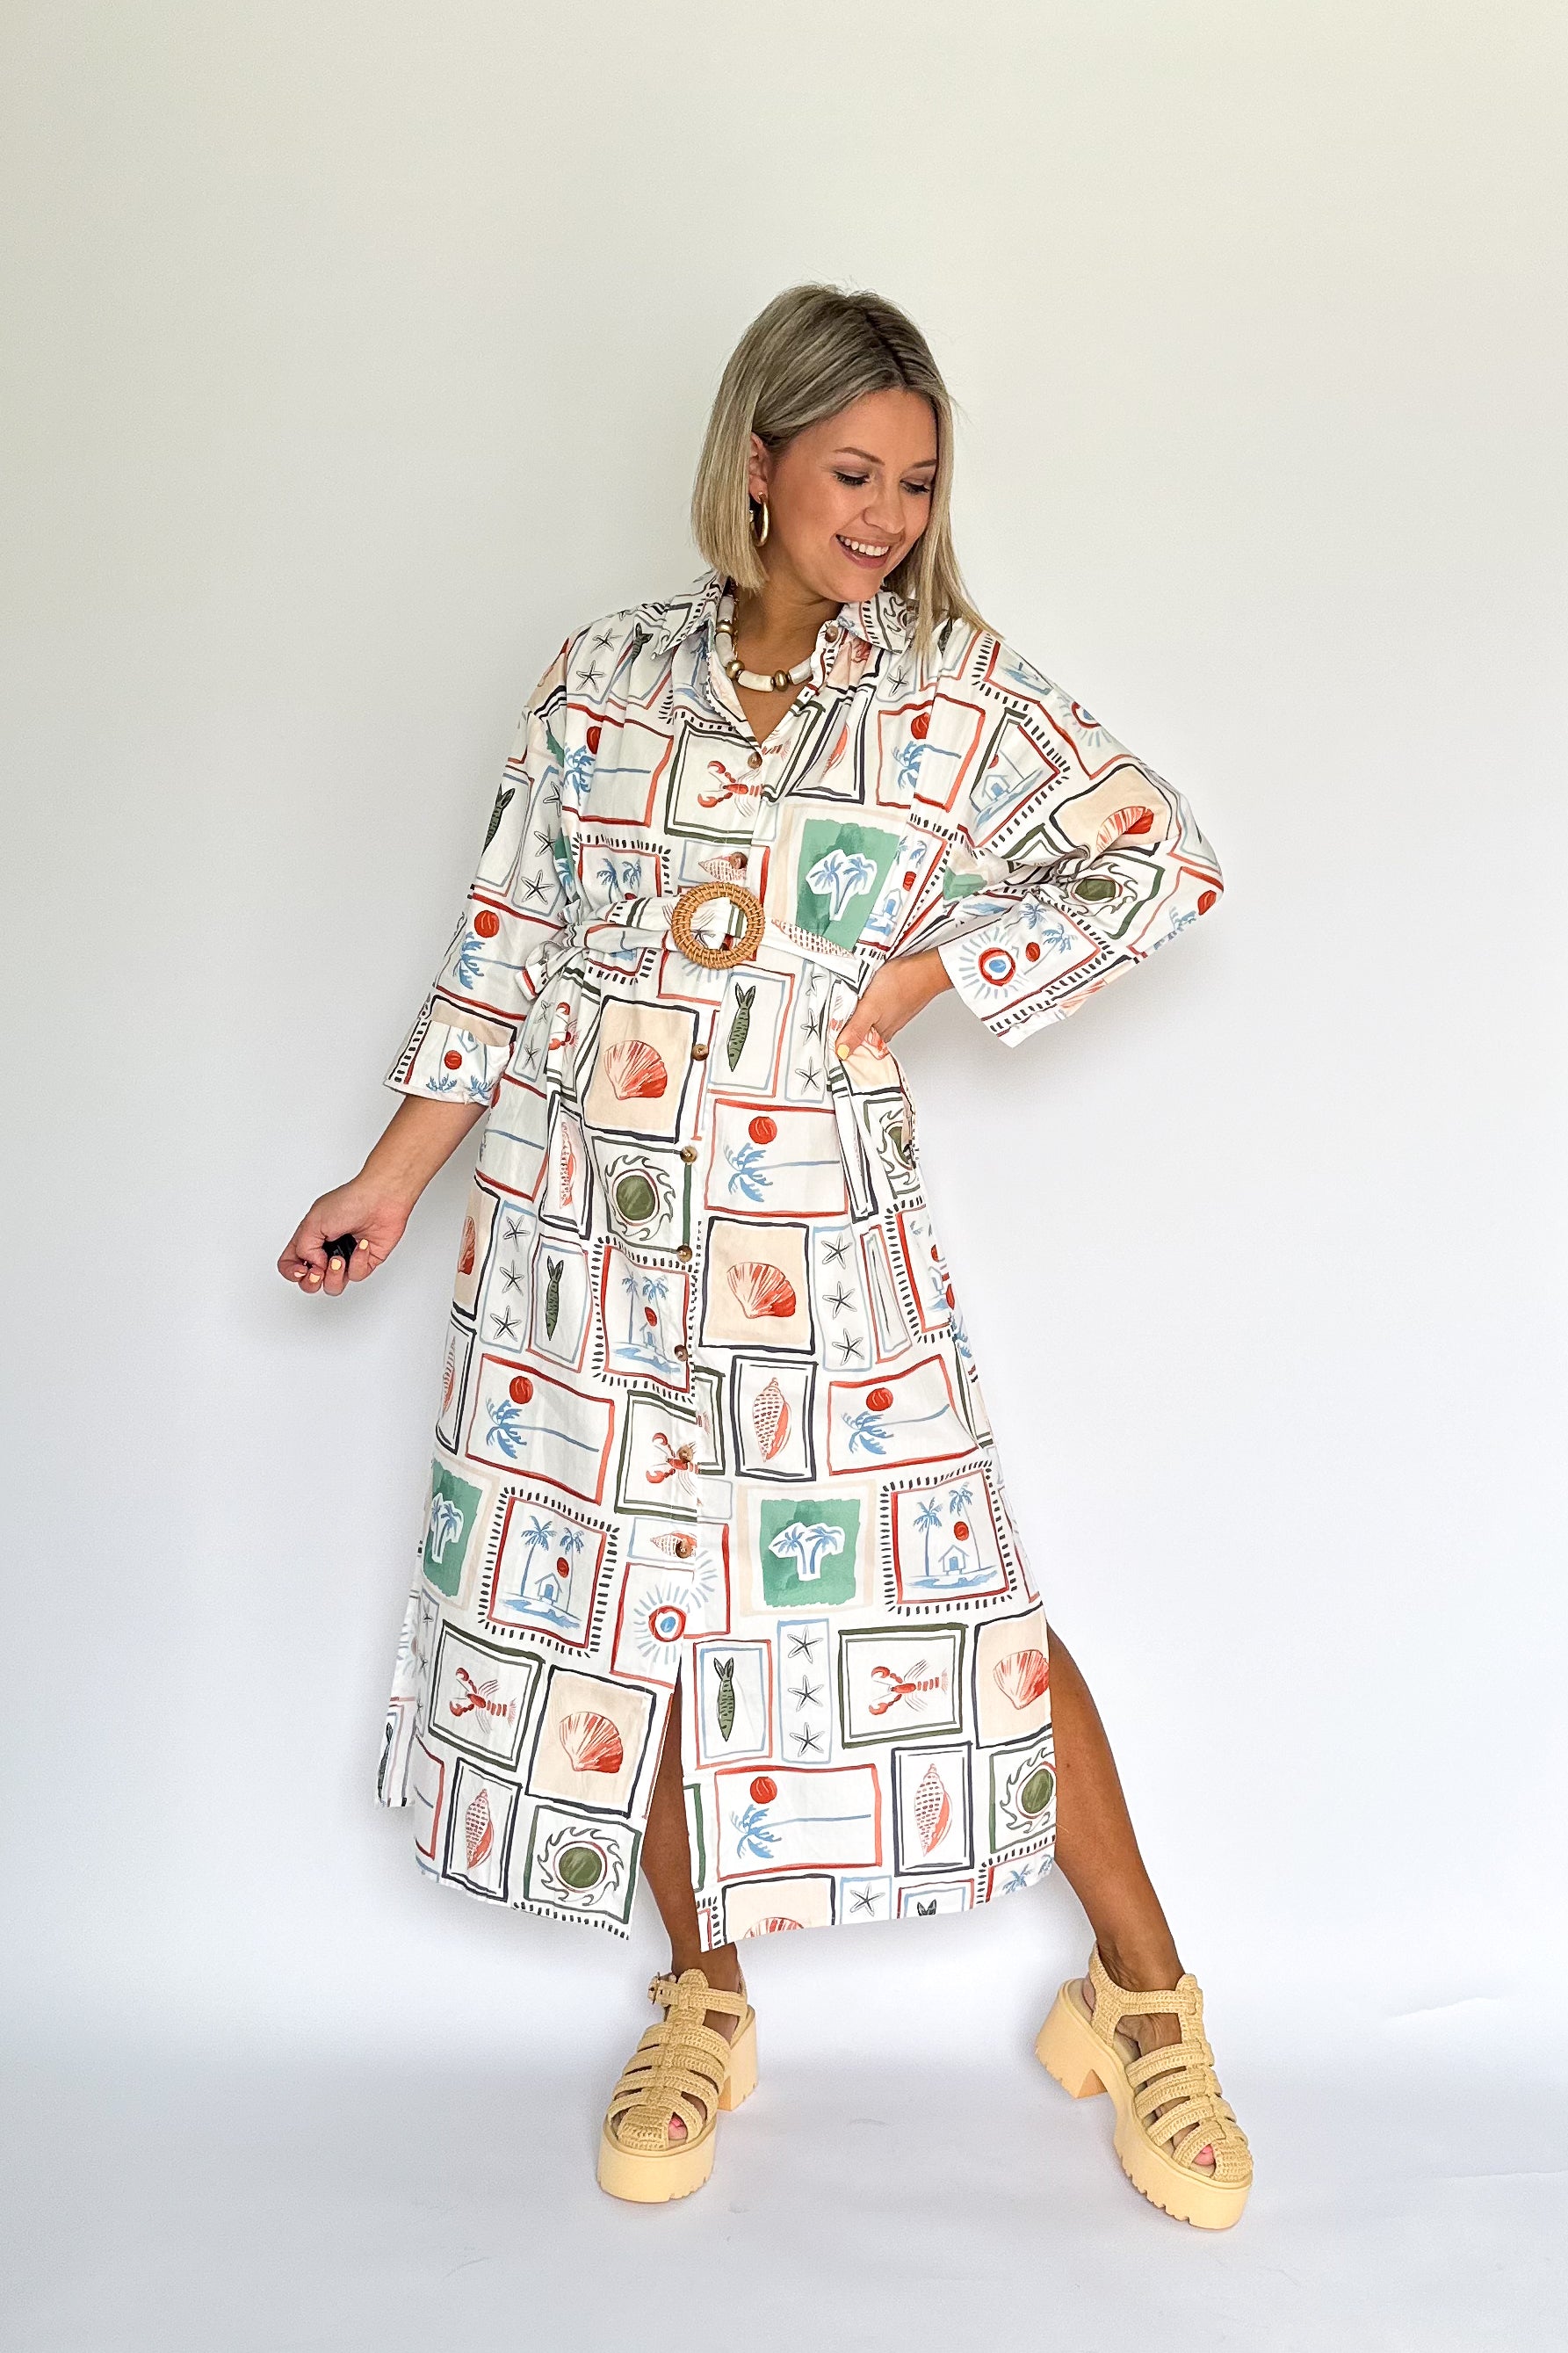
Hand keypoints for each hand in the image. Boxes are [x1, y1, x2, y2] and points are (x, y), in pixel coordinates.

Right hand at [277, 1177, 411, 1297]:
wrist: (382, 1199)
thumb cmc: (350, 1202)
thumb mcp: (313, 1222)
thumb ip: (304, 1248)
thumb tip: (314, 1265)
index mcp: (309, 1238)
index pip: (290, 1263)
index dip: (291, 1272)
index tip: (302, 1269)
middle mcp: (325, 1250)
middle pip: (309, 1281)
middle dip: (312, 1281)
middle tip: (319, 1270)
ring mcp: (345, 1258)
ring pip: (333, 1286)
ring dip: (335, 1275)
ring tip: (339, 1259)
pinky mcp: (365, 1262)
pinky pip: (356, 1275)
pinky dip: (359, 1261)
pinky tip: (362, 1245)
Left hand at [835, 947, 950, 1060]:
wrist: (925, 968)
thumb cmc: (900, 984)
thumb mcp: (870, 1008)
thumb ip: (856, 1030)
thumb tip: (842, 1053)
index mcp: (879, 1036)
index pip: (853, 1049)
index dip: (837, 1045)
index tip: (821, 1041)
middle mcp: (884, 1030)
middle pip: (856, 1036)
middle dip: (841, 1031)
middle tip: (825, 1025)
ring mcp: (888, 1017)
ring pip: (863, 1023)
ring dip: (851, 1018)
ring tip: (839, 1011)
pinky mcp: (890, 1005)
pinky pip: (871, 1011)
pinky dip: (862, 1008)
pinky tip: (858, 1000)